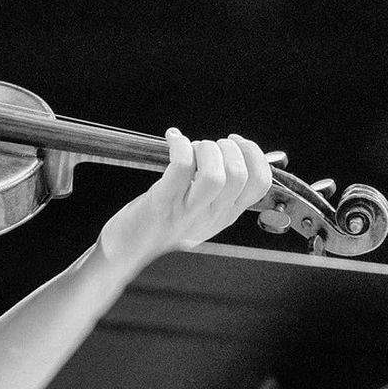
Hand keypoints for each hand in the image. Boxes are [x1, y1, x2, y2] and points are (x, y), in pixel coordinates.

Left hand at [96, 128, 271, 274]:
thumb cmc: (160, 224)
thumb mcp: (200, 214)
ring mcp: (187, 211)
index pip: (260, 183)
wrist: (127, 250)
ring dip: (205, 148)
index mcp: (226, 215)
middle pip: (240, 175)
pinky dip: (180, 145)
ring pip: (215, 175)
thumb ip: (217, 193)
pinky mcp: (162, 203)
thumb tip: (231, 151)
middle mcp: (212, 215)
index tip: (234, 141)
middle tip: (205, 145)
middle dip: (227, 147)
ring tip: (190, 146)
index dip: (253, 153)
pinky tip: (172, 139)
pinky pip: (181, 168)